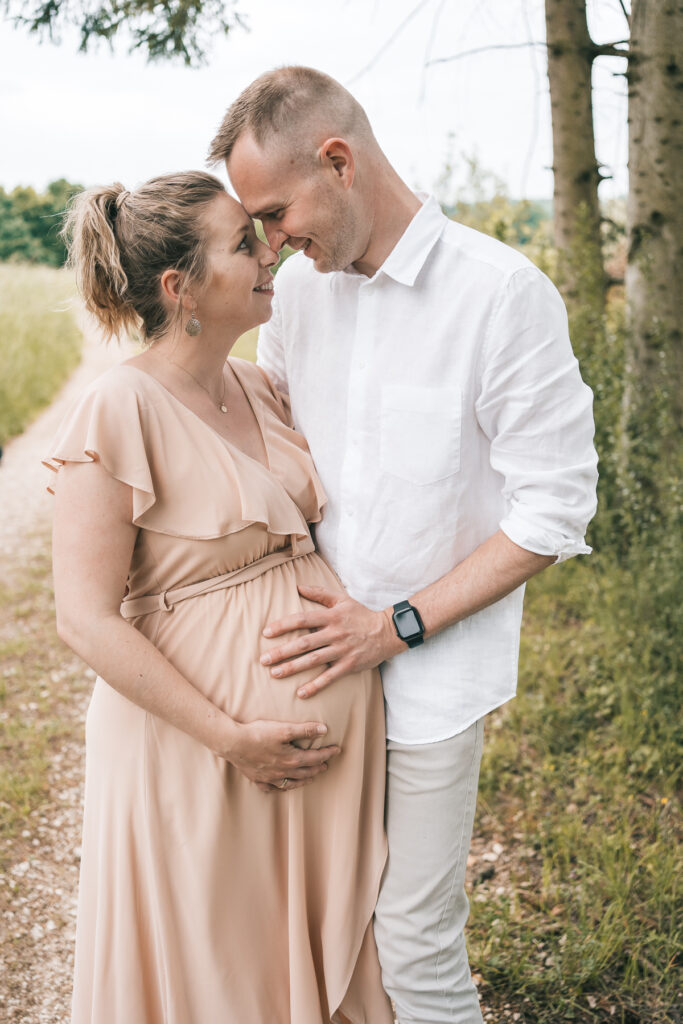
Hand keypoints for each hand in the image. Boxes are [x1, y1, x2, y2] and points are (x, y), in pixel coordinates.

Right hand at [227, 718, 340, 792]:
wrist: (233, 743)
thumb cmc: (258, 734)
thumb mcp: (284, 729)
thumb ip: (305, 730)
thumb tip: (324, 730)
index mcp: (292, 759)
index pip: (315, 758)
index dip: (328, 753)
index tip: (337, 750)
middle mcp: (283, 772)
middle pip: (306, 772)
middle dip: (318, 767)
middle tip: (326, 765)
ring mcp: (270, 778)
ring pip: (291, 783)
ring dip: (303, 780)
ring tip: (311, 778)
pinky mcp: (258, 779)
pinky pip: (273, 788)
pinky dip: (281, 788)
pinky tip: (283, 786)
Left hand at [260, 586, 403, 698]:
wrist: (387, 632)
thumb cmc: (361, 615)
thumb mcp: (342, 600)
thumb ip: (319, 593)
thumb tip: (298, 586)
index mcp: (331, 617)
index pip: (302, 620)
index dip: (283, 625)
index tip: (266, 632)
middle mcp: (335, 633)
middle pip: (304, 643)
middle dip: (282, 651)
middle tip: (264, 659)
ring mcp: (342, 650)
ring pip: (314, 660)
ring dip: (293, 668)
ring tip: (275, 674)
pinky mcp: (349, 665)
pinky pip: (330, 677)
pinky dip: (316, 685)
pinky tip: (301, 693)